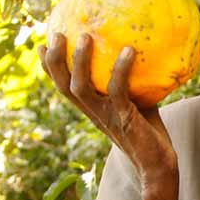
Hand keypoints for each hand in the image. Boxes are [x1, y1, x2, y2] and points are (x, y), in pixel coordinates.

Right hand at [39, 32, 178, 188]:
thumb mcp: (136, 101)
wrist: (157, 165)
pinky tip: (129, 51)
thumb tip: (141, 51)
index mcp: (91, 108)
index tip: (41, 44)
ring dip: (79, 62)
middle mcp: (93, 112)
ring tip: (85, 37)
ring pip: (80, 88)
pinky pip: (117, 90)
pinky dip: (120, 69)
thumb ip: (133, 82)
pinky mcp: (124, 118)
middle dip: (54, 60)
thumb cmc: (148, 131)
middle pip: (62, 85)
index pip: (62, 86)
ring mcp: (106, 116)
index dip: (49, 68)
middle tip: (56, 34)